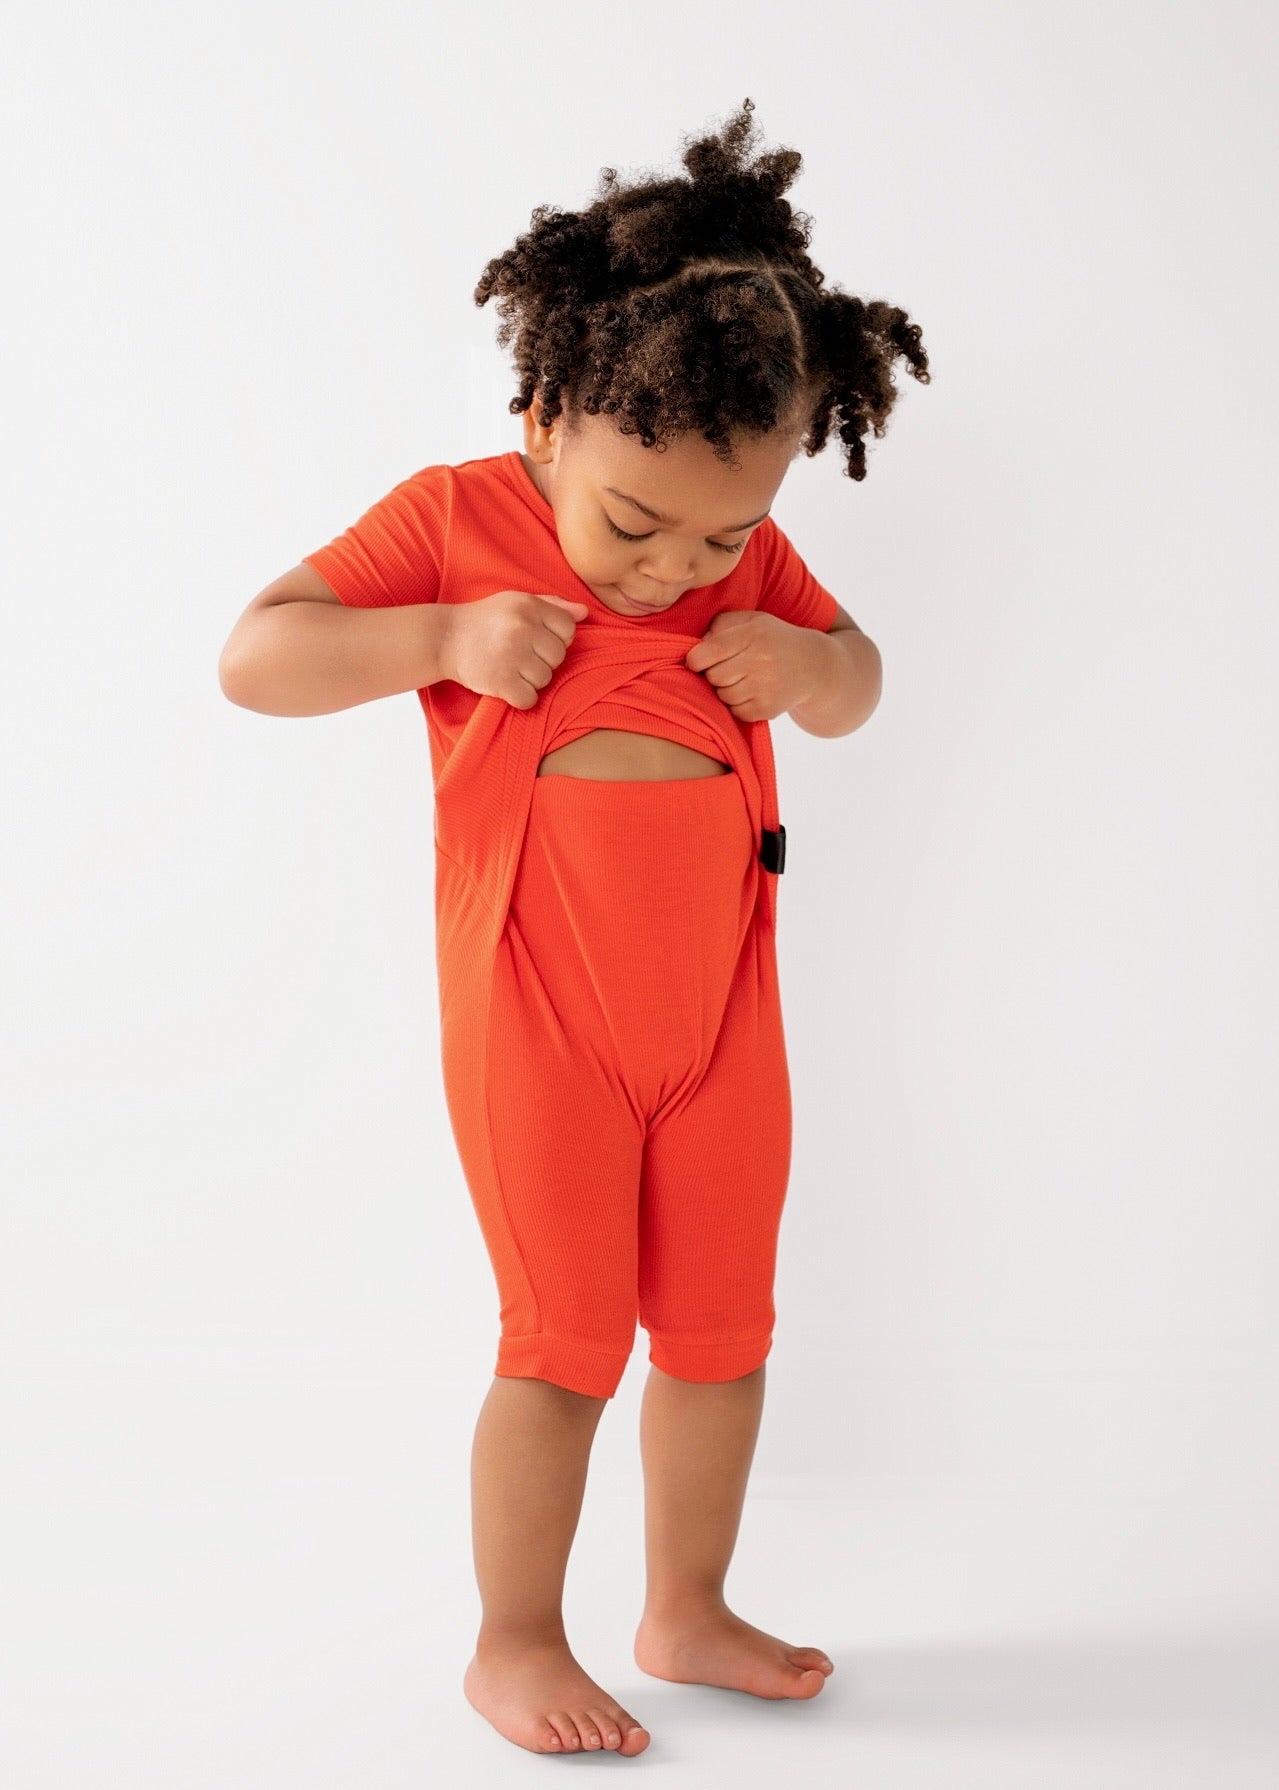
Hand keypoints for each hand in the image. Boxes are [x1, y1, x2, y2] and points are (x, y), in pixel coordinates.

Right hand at [442, 590, 590, 708]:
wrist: (444, 638)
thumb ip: (551, 606)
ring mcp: (511, 655)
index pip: (568, 628)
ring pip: (545, 679)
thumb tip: (584, 612)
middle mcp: (521, 628)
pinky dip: (520, 698)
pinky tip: (507, 686)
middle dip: (543, 660)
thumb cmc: (485, 620)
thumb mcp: (516, 602)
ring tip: (511, 668)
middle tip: (519, 656)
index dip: (556, 638)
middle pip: (559, 656)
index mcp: (528, 606)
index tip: (536, 640)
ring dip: (531, 680)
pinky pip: (529, 699)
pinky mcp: (500, 680)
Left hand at [683, 609, 823, 723]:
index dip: (696, 659)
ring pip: (722, 695)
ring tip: (742, 679)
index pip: (709, 651)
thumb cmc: (772, 640)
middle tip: (728, 668)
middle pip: (713, 676)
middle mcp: (761, 660)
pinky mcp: (767, 709)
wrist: (813, 667)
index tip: (698, 660)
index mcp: (754, 634)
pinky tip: (751, 692)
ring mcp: (766, 687)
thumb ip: (721, 625)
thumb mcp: (752, 621)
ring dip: (725, 690)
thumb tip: (698, 646)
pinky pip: (735, 712)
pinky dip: (737, 705)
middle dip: (714, 673)